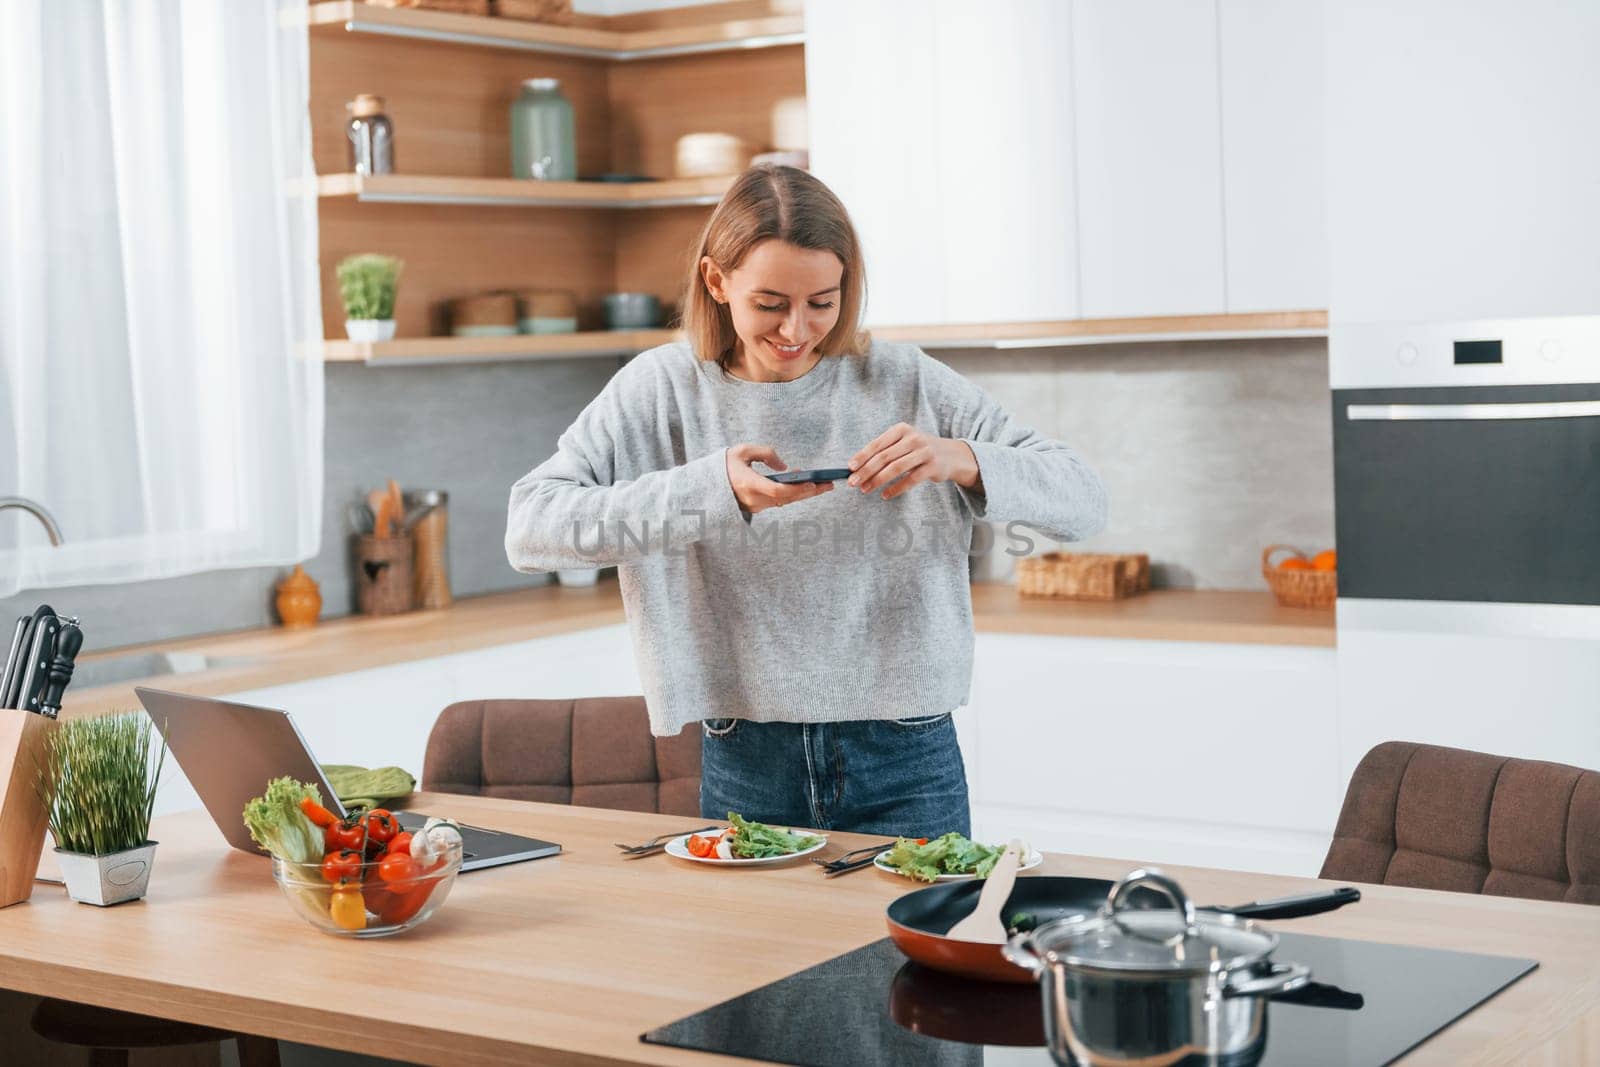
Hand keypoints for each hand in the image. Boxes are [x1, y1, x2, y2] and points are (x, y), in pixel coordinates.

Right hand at [725, 443, 833, 514]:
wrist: (707, 486)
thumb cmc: (725, 465)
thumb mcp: (742, 451)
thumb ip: (765, 453)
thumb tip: (785, 467)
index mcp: (748, 484)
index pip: (776, 491)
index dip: (796, 489)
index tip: (812, 483)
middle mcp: (753, 499)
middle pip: (786, 499)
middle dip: (809, 492)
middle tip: (828, 485)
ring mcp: (755, 506)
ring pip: (785, 502)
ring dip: (804, 494)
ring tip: (823, 485)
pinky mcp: (757, 507)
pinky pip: (779, 502)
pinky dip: (793, 495)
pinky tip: (806, 486)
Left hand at [847, 423, 980, 500]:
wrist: (950, 455)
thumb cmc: (919, 450)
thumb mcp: (903, 443)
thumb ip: (883, 451)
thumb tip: (856, 467)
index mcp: (901, 429)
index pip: (877, 444)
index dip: (862, 456)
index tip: (850, 468)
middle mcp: (913, 438)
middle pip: (884, 457)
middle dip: (866, 471)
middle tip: (853, 482)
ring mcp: (924, 452)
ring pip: (895, 468)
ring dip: (877, 480)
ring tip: (865, 489)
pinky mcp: (932, 467)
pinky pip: (910, 480)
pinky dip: (896, 488)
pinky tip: (885, 495)